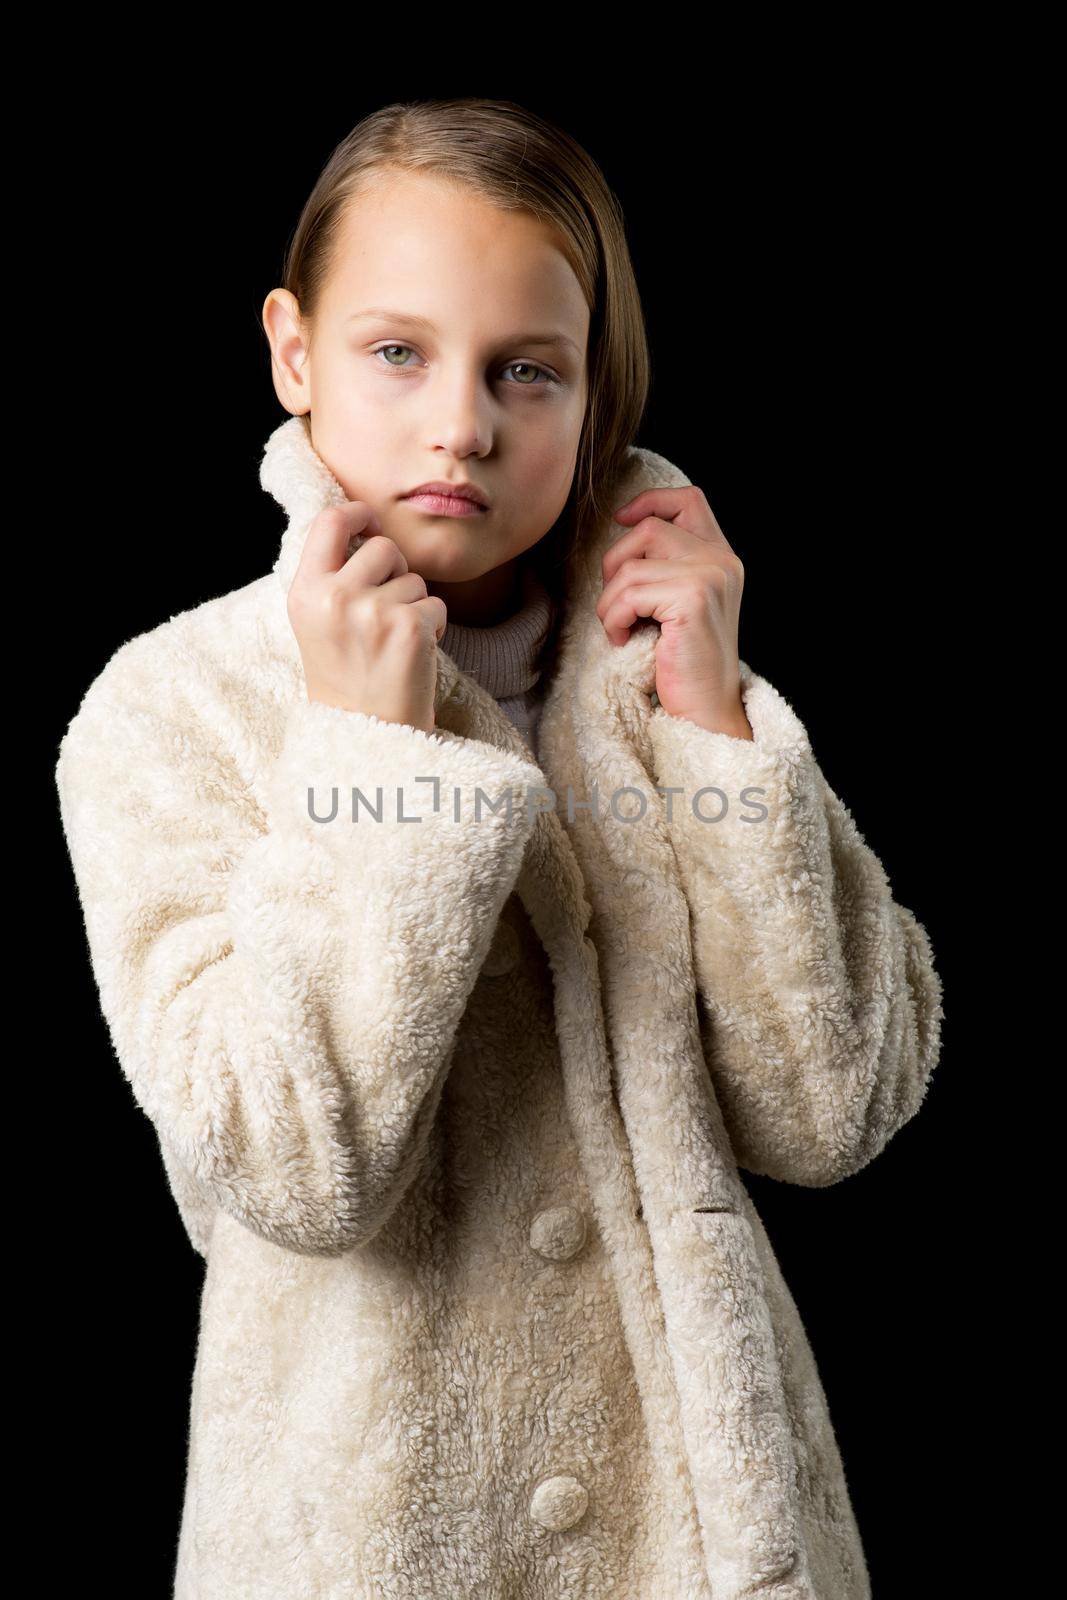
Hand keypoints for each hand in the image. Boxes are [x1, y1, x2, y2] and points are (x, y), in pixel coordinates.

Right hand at [288, 503, 447, 733]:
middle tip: (386, 609)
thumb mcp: (318, 621)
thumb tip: (363, 524)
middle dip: (395, 571)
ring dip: (414, 605)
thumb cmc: (345, 675)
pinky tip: (412, 654)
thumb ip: (332, 575)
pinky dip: (434, 627)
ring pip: (413, 579)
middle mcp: (334, 597)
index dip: (355, 513)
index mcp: (305, 592)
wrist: (366, 733)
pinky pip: (436, 605)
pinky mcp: (410, 627)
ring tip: (393, 642)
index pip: (329, 522)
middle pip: (383, 547)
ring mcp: (372, 611)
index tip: (368, 519)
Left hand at [596, 485, 752, 737]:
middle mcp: (722, 561)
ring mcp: (711, 577)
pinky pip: (628, 594)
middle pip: (648, 529)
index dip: (650, 501)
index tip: (621, 519)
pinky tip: (623, 641)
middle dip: (615, 564)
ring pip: (630, 565)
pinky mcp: (692, 598)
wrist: (705, 711)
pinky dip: (613, 619)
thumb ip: (666, 566)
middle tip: (616, 604)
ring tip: (619, 628)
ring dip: (610, 601)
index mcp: (722, 557)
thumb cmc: (683, 662)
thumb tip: (624, 528)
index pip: (688, 499)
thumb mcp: (678, 604)